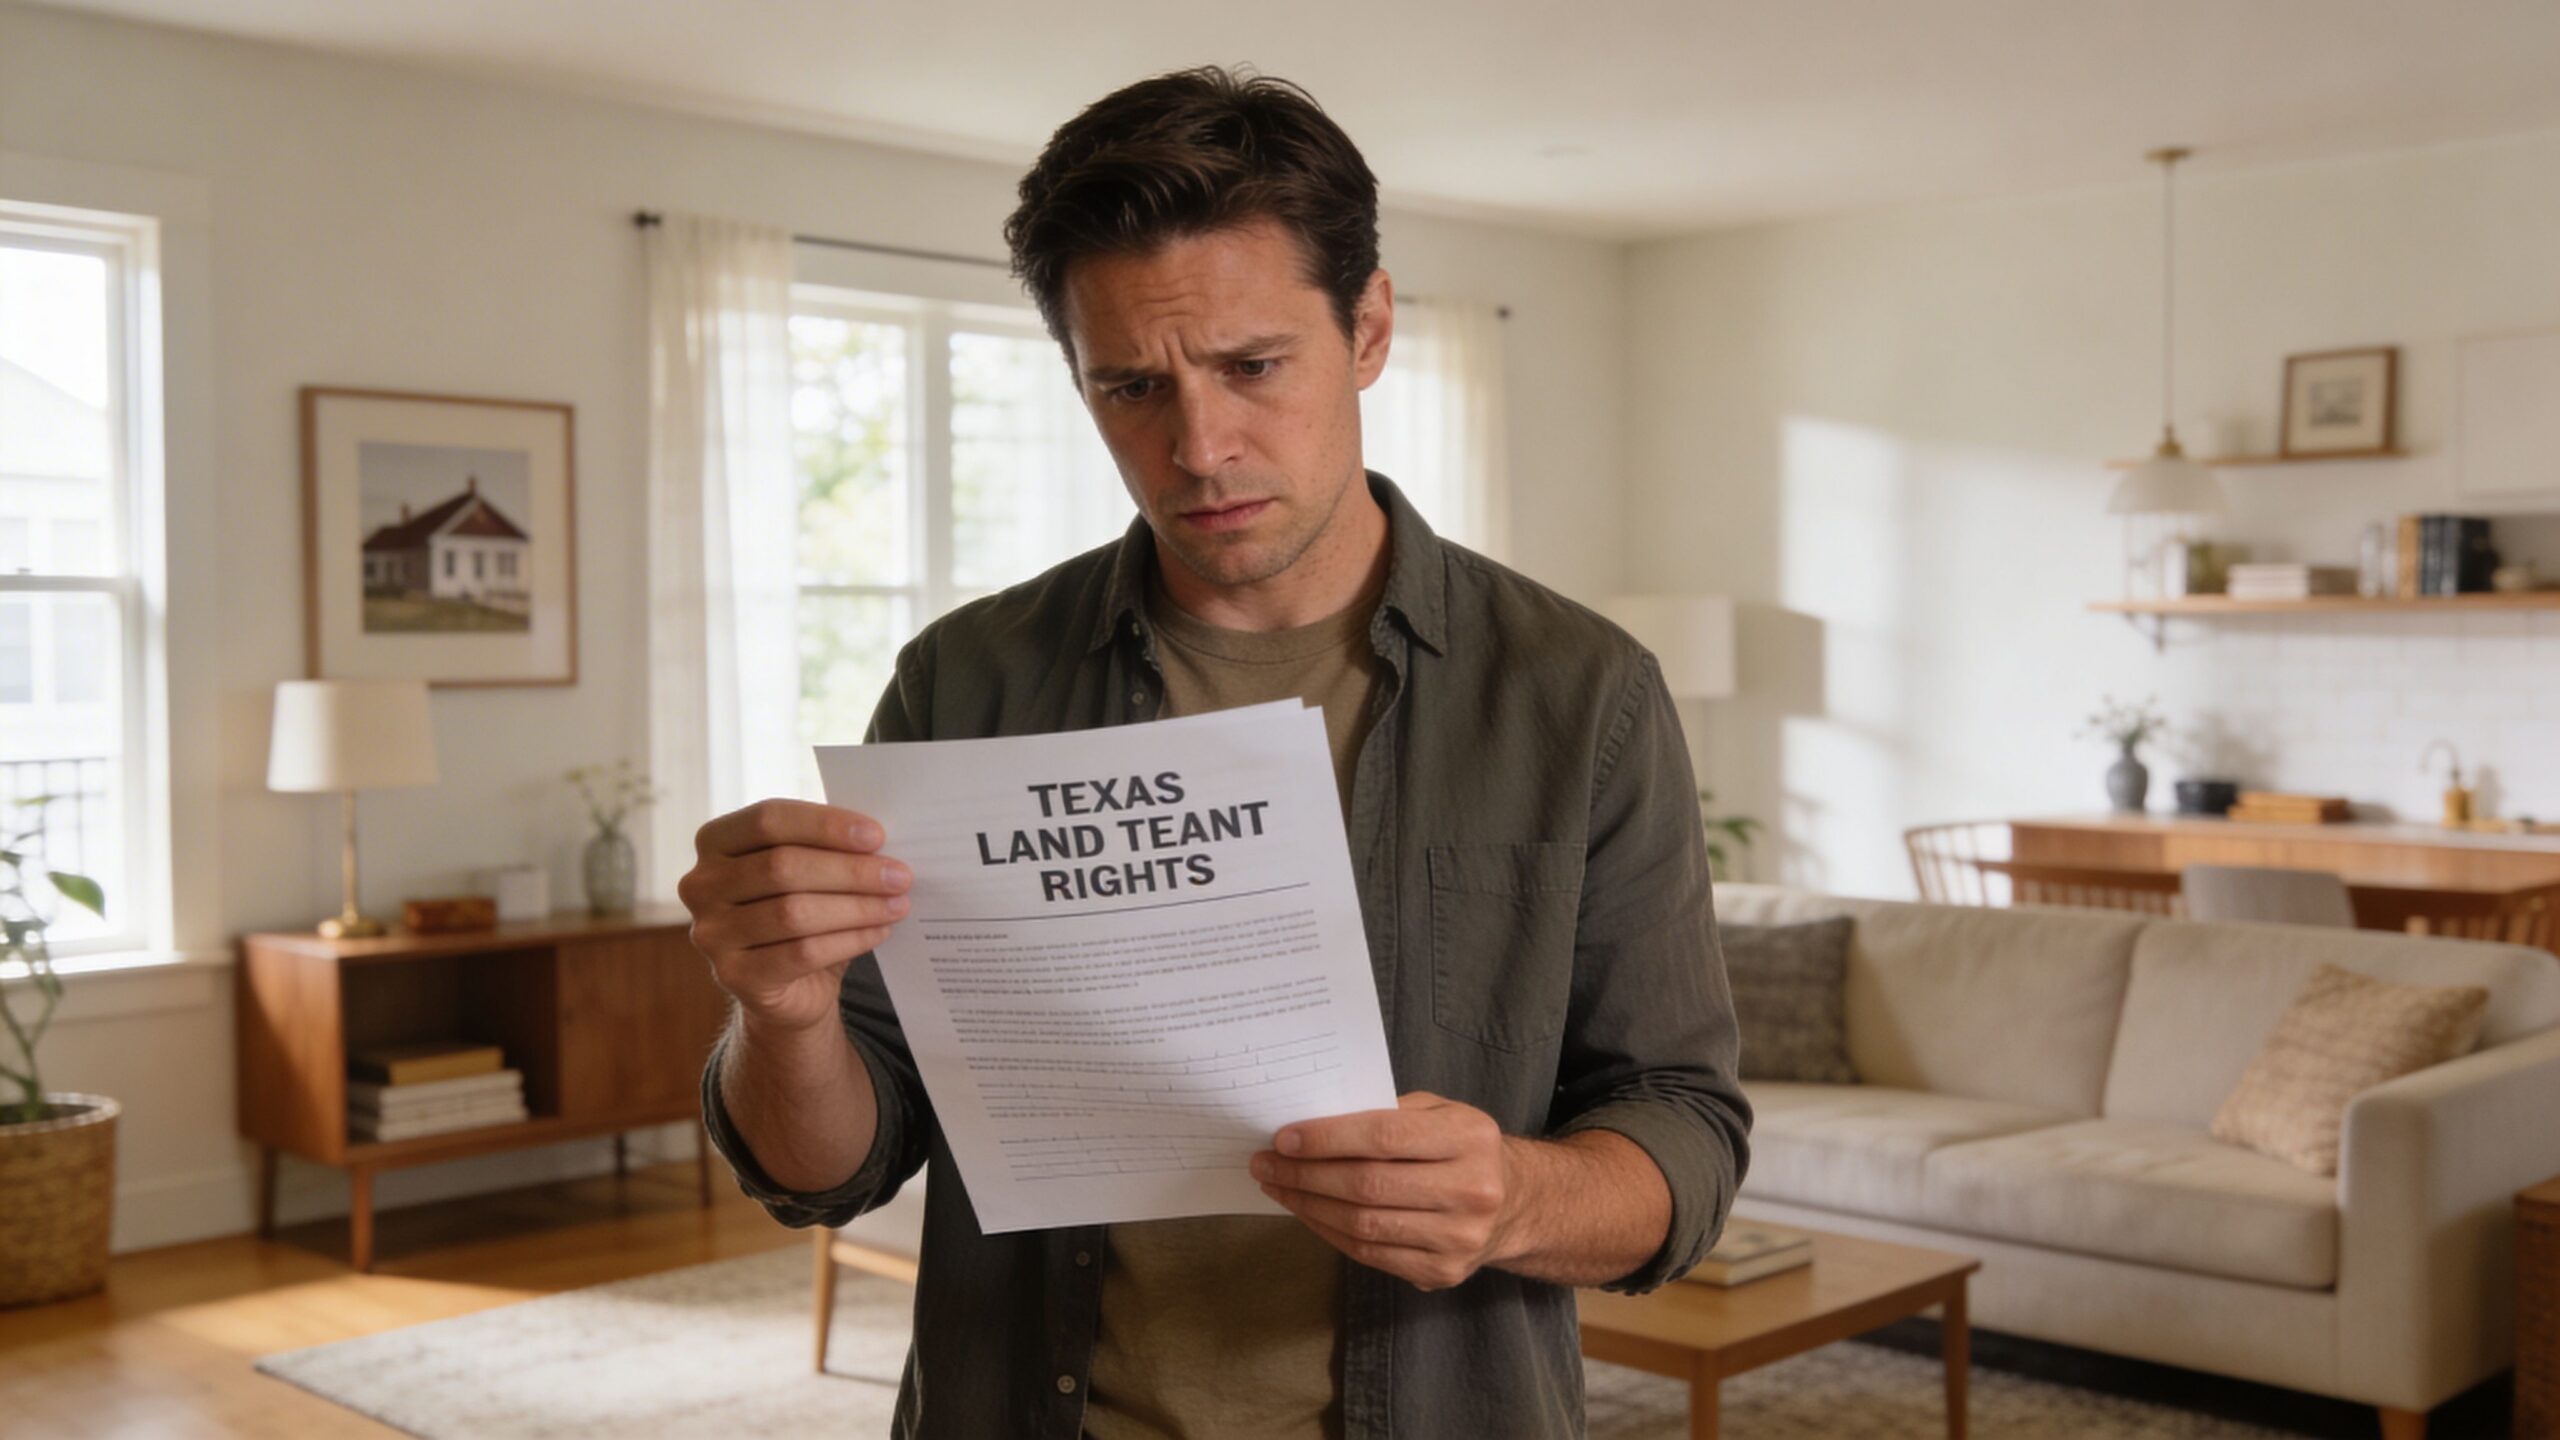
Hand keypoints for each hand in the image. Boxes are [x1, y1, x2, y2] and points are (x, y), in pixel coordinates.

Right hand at [677, 799, 911, 1035]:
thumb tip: (878, 842)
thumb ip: (827, 849)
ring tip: (898, 904)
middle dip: (850, 870)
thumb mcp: (808, 871)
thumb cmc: (800, 910)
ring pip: (793, 912)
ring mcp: (711, 933)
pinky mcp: (733, 975)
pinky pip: (801, 953)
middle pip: (782, 867)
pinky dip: (849, 940)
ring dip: (856, 907)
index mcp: (715, 842)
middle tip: (900, 875)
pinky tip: (879, 932)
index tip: (877, 836)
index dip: (825, 825)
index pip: (768, 820)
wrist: (789, 986)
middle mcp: (701, 884)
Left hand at [1250, 1091, 1519, 1291]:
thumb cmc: (1462, 1147)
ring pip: (1364, 1225)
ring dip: (1309, 1206)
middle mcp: (1471, 1190)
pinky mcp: (1442, 1272)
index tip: (1283, 1138)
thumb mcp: (1441, 1112)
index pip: (1384, 1136)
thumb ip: (1388, 1113)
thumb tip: (1313, 1125)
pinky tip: (1308, 1212)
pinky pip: (1370, 1254)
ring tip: (1278, 1187)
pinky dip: (1329, 1232)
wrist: (1515, 1204)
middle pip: (1368, 1186)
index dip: (1328, 1138)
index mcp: (1469, 1138)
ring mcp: (1458, 1238)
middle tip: (1265, 1163)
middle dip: (1306, 1174)